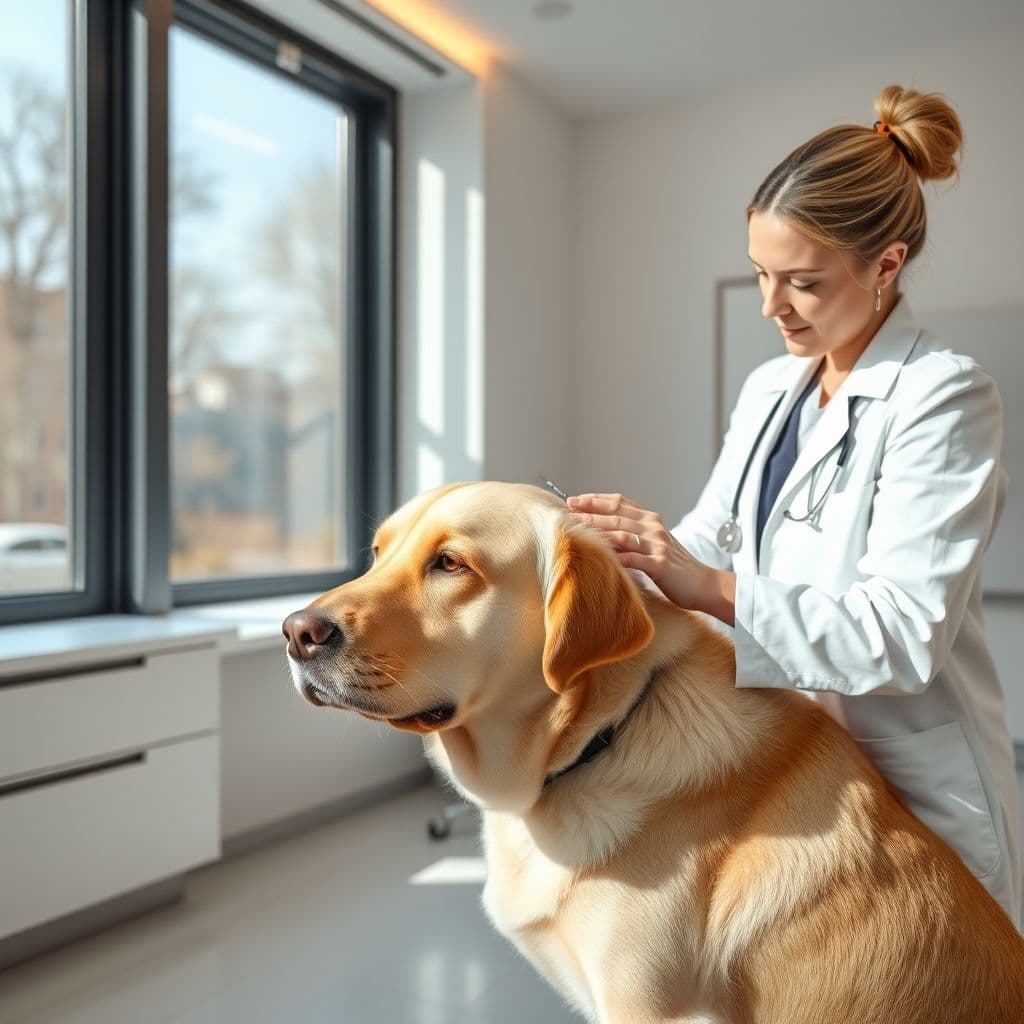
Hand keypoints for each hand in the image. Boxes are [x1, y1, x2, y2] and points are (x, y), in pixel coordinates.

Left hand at [566, 492, 735, 624]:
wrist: (703, 584)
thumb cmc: (674, 566)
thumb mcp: (653, 543)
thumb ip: (633, 535)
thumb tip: (601, 532)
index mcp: (650, 520)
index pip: (619, 502)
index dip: (594, 499)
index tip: (573, 499)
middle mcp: (653, 527)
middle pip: (615, 517)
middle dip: (588, 514)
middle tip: (566, 514)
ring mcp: (657, 545)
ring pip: (621, 534)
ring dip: (597, 531)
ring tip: (576, 531)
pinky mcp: (661, 565)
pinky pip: (634, 559)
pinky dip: (615, 557)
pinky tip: (599, 557)